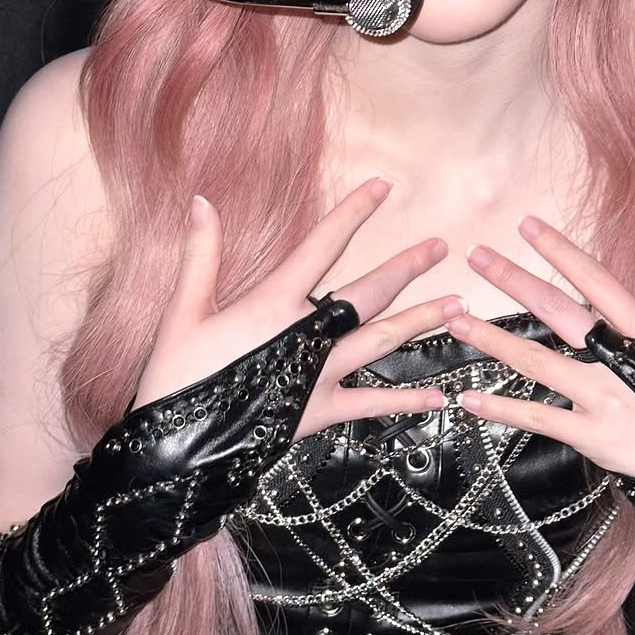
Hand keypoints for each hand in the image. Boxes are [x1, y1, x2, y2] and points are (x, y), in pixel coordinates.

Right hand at [133, 179, 459, 440]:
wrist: (177, 448)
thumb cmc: (177, 375)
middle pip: (368, 293)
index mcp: (273, 303)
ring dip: (420, 321)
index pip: (322, 246)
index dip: (353, 213)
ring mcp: (319, 374)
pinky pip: (372, 404)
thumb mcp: (184, 310)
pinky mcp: (321, 412)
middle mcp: (307, 334)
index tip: (382, 187)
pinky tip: (438, 397)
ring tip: (457, 305)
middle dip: (406, 267)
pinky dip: (406, 401)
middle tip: (440, 247)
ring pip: (381, 341)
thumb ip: (201, 253)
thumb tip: (201, 201)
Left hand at [446, 217, 634, 487]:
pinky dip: (500, 409)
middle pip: (556, 310)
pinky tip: (469, 399)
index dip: (560, 250)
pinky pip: (536, 418)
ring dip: (491, 339)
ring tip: (455, 321)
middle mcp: (618, 359)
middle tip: (476, 255)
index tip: (528, 225)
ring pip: (535, 361)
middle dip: (513, 279)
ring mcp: (601, 398)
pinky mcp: (589, 435)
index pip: (595, 280)